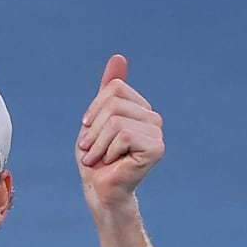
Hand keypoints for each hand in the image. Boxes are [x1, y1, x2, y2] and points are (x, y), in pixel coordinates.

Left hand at [75, 55, 164, 210]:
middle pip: (114, 103)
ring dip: (98, 142)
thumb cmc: (95, 158)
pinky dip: (108, 150)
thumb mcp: (95, 118)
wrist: (99, 189)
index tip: (89, 132)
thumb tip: (119, 57)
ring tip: (98, 158)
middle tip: (91, 149)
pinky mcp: (157, 147)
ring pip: (116, 120)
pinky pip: (123, 134)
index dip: (94, 110)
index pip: (114, 88)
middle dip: (93, 128)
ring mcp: (157, 133)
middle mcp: (153, 118)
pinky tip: (111, 163)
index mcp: (140, 108)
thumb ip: (108, 89)